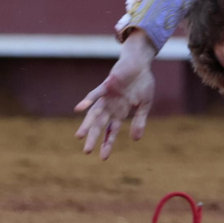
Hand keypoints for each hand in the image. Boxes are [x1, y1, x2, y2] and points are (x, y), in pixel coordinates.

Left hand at [74, 32, 156, 159]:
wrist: (140, 64)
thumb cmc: (142, 83)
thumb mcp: (144, 105)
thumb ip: (140, 122)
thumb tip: (136, 140)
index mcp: (120, 112)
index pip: (111, 131)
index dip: (107, 143)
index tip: (102, 158)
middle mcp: (111, 107)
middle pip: (100, 125)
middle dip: (94, 138)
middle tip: (86, 151)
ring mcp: (107, 97)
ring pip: (95, 113)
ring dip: (87, 124)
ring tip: (79, 137)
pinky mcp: (107, 86)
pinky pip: (96, 94)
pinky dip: (87, 101)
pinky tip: (79, 109)